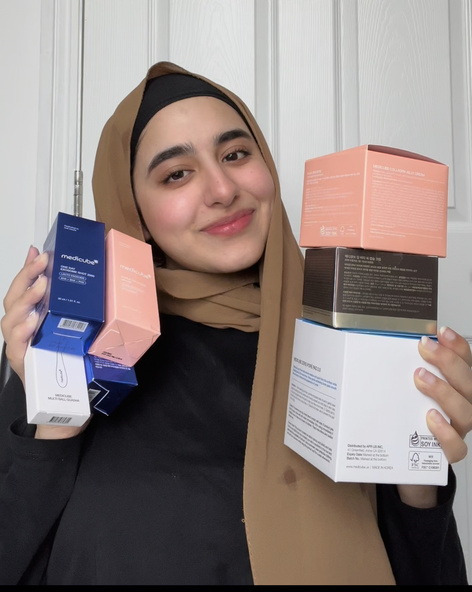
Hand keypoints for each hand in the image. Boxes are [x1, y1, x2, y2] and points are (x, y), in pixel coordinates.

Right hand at [1, 246, 88, 439]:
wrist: (71, 406)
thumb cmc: (78, 368)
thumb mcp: (87, 334)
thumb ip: (89, 314)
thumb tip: (107, 288)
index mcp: (37, 319)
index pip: (27, 289)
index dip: (28, 268)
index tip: (38, 249)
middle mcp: (25, 331)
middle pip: (15, 298)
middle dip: (27, 276)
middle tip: (42, 262)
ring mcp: (22, 348)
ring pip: (10, 319)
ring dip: (25, 299)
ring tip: (40, 287)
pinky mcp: (24, 366)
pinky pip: (17, 347)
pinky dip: (22, 332)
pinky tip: (32, 322)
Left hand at [397, 326, 471, 507]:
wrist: (406, 465)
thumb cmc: (404, 423)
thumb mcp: (402, 393)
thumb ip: (399, 373)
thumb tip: (378, 346)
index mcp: (454, 389)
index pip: (465, 363)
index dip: (457, 347)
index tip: (441, 331)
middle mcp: (461, 408)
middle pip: (468, 383)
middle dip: (448, 362)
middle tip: (425, 348)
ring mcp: (457, 431)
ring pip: (467, 412)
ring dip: (444, 391)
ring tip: (420, 378)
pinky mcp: (446, 455)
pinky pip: (456, 447)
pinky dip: (445, 432)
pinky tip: (430, 418)